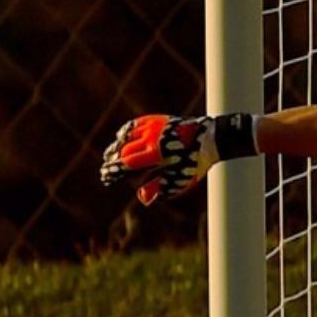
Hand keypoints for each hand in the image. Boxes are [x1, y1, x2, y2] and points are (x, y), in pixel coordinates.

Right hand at [99, 113, 254, 204]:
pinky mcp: (156, 120)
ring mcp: (152, 127)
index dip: (114, 172)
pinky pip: (133, 125)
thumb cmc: (195, 163)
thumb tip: (142, 197)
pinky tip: (121, 140)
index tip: (106, 179)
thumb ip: (161, 188)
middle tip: (106, 172)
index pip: (127, 164)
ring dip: (115, 148)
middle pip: (122, 151)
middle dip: (113, 162)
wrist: (210, 138)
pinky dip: (124, 134)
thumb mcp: (181, 180)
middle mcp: (151, 138)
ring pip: (125, 137)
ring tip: (110, 157)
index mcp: (156, 154)